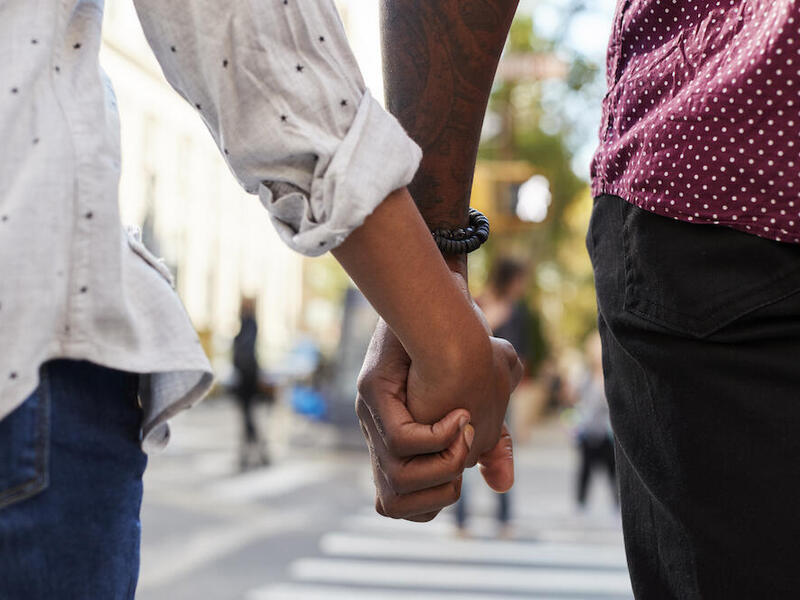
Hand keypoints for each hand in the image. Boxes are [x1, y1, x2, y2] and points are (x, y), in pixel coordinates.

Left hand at [357, 310, 520, 520]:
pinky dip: (437, 437)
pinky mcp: (371, 390)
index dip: (428, 504)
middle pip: (389, 504)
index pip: (398, 504)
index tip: (459, 476)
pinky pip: (402, 442)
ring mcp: (372, 412)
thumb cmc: (468, 346)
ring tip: (464, 430)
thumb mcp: (487, 404)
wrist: (443, 301)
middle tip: (463, 450)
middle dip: (436, 493)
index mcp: (398, 440)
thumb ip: (493, 447)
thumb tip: (501, 484)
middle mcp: (378, 431)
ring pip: (395, 481)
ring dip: (441, 465)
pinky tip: (458, 414)